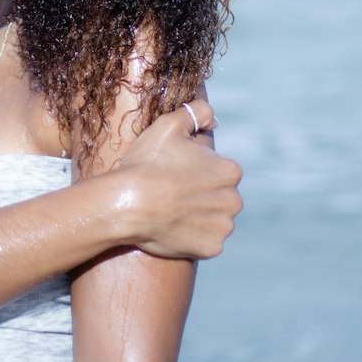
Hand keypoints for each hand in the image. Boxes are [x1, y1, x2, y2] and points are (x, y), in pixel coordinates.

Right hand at [106, 100, 242, 258]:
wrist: (127, 204)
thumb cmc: (147, 163)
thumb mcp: (169, 124)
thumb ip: (196, 112)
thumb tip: (212, 118)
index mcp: (230, 171)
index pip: (220, 171)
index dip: (197, 171)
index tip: (177, 173)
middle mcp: (234, 200)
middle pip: (220, 197)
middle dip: (202, 195)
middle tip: (173, 193)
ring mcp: (223, 227)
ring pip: (214, 220)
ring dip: (199, 217)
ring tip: (171, 212)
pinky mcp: (211, 249)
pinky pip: (206, 242)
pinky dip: (193, 237)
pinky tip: (173, 228)